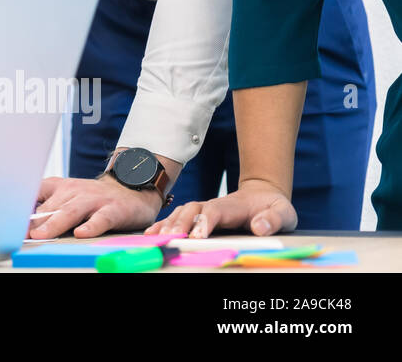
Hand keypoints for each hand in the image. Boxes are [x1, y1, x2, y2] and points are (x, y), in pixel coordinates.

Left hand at [28, 174, 161, 237]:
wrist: (130, 188)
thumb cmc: (91, 197)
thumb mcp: (66, 197)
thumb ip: (46, 208)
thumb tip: (22, 224)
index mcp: (59, 187)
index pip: (34, 193)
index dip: (20, 207)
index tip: (7, 219)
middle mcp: (74, 191)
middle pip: (50, 207)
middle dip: (33, 221)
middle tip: (19, 233)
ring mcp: (93, 200)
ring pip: (70, 212)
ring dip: (53, 224)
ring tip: (41, 235)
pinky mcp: (113, 210)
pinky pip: (100, 219)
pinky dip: (90, 226)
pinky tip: (81, 234)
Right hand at [147, 179, 296, 237]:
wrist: (263, 195)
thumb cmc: (273, 207)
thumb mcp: (283, 212)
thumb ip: (273, 219)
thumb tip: (259, 227)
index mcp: (233, 206)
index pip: (215, 211)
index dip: (204, 222)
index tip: (198, 236)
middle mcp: (214, 205)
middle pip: (192, 210)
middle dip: (180, 224)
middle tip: (171, 239)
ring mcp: (204, 209)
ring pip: (181, 213)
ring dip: (169, 224)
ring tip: (157, 237)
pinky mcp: (198, 216)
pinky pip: (178, 217)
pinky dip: (164, 224)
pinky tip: (152, 232)